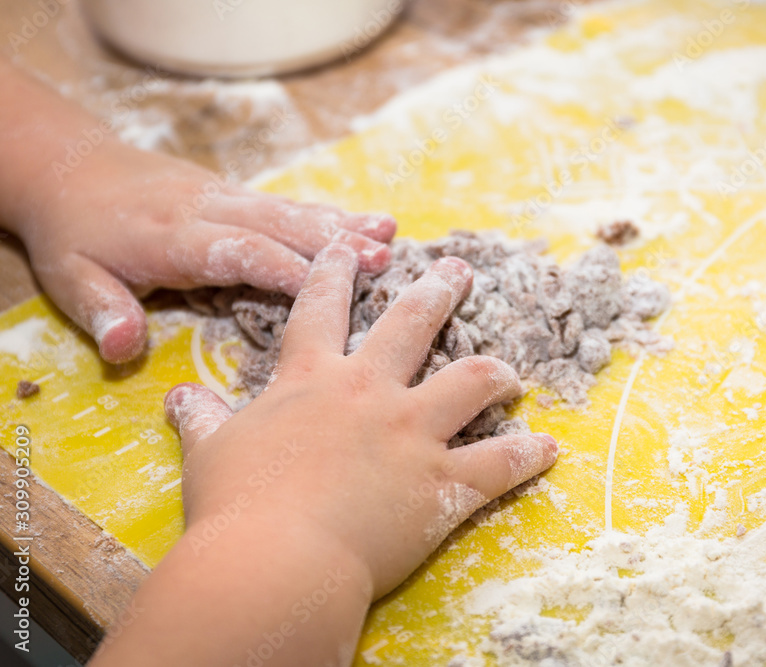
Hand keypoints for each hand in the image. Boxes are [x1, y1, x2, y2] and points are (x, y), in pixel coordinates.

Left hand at [16, 142, 394, 363]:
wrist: (69, 166)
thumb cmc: (74, 233)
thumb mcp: (69, 277)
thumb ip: (103, 312)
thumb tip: (124, 349)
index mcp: (172, 237)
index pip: (237, 251)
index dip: (285, 269)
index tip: (333, 289)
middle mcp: (208, 210)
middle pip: (279, 225)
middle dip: (334, 243)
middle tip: (384, 259)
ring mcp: (225, 197)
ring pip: (290, 210)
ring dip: (342, 224)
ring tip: (390, 234)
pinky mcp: (235, 194)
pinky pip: (287, 204)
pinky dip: (329, 213)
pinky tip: (367, 220)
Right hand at [166, 244, 557, 598]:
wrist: (273, 561)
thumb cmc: (235, 506)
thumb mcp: (209, 453)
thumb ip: (201, 418)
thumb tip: (177, 396)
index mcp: (312, 379)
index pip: (321, 307)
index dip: (334, 270)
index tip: (349, 243)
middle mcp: (369, 391)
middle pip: (411, 323)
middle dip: (437, 290)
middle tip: (458, 269)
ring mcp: (412, 433)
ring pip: (471, 381)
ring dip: (495, 372)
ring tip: (510, 370)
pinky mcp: (441, 480)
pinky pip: (499, 462)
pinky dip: (528, 455)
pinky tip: (549, 448)